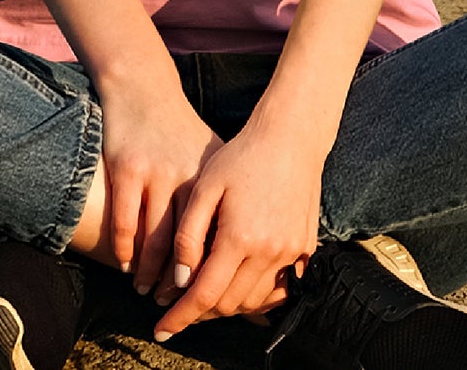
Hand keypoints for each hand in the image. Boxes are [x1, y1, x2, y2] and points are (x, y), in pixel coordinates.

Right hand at [96, 76, 223, 294]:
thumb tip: (243, 246)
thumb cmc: (180, 131)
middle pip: (185, 246)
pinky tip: (126, 265)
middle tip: (173, 306)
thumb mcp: (211, 158)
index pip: (214, 239)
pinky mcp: (127, 169)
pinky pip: (125, 223)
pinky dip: (125, 251)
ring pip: (153, 240)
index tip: (206, 299)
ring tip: (148, 291)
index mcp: (211, 179)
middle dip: (180, 283)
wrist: (144, 89)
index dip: (210, 273)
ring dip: (150, 273)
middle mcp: (187, 177)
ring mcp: (155, 173)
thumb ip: (225, 198)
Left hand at [152, 116, 324, 339]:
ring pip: (254, 301)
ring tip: (205, 293)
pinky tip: (239, 285)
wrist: (291, 137)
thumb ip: (189, 234)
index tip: (161, 329)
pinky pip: (279, 289)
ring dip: (227, 305)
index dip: (180, 316)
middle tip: (178, 305)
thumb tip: (180, 279)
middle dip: (200, 312)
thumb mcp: (205, 187)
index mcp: (239, 237)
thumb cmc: (241, 156)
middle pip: (228, 304)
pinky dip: (257, 297)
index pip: (204, 294)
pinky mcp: (306, 248)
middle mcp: (269, 252)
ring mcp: (291, 253)